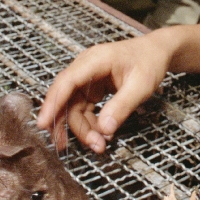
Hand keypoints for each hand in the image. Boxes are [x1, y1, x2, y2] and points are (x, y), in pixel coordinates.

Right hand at [37, 34, 172, 152]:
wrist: (157, 52)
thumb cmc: (150, 62)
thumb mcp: (141, 86)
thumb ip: (122, 107)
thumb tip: (104, 130)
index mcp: (95, 61)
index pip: (67, 82)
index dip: (53, 103)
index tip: (43, 124)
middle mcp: (85, 68)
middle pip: (66, 98)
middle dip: (67, 124)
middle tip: (68, 147)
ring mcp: (88, 78)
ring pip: (74, 107)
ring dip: (82, 128)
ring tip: (98, 145)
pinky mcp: (92, 88)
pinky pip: (83, 108)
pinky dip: (89, 123)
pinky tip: (101, 135)